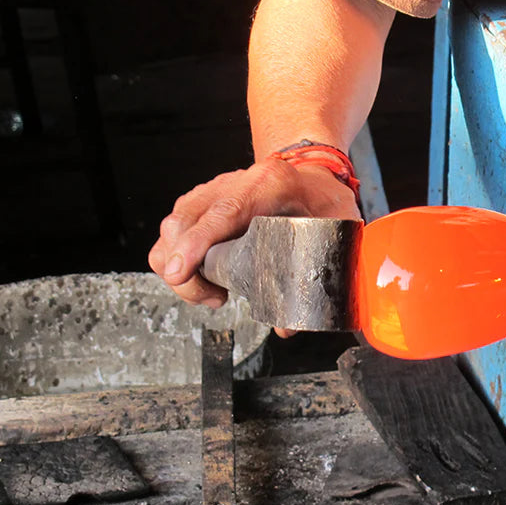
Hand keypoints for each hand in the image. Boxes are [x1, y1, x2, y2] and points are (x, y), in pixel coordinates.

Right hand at [149, 159, 361, 306]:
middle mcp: (232, 182)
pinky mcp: (201, 203)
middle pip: (183, 223)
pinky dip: (177, 261)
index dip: (195, 244)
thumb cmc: (323, 202)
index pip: (222, 213)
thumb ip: (317, 277)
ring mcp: (212, 190)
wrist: (313, 177)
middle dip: (184, 273)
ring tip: (215, 294)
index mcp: (269, 184)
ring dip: (180, 271)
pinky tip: (205, 279)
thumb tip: (287, 327)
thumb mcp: (334, 233)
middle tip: (216, 299)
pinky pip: (172, 232)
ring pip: (171, 229)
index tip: (179, 273)